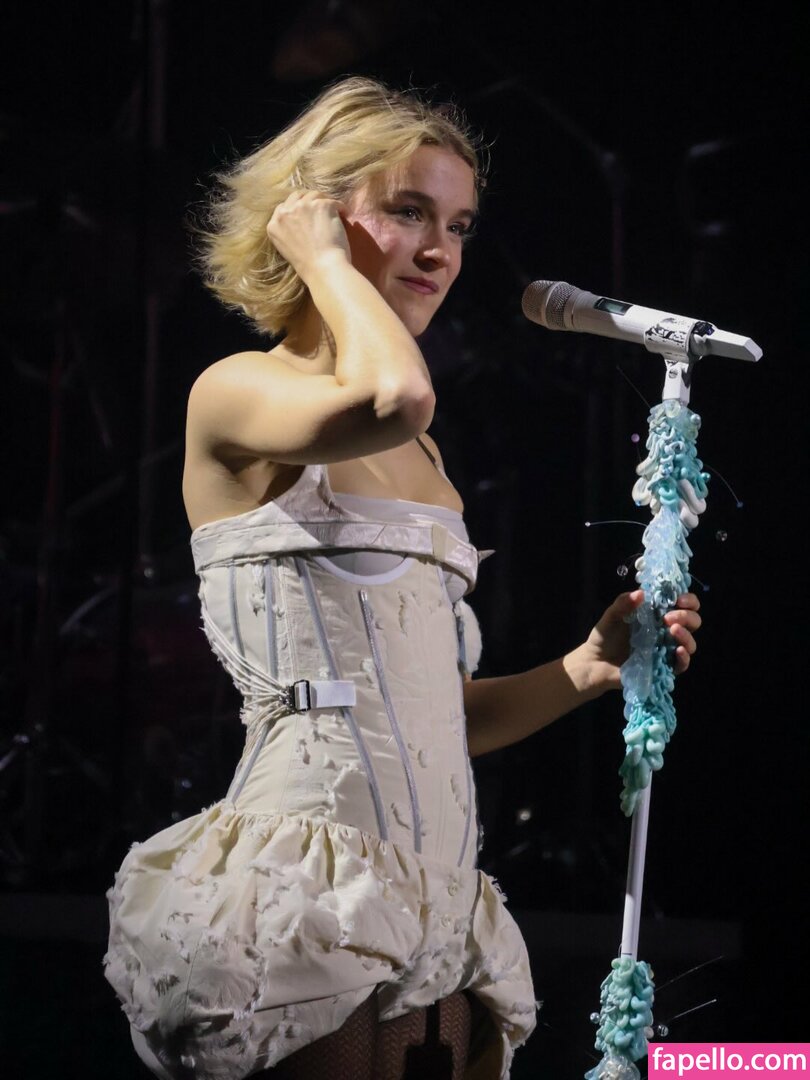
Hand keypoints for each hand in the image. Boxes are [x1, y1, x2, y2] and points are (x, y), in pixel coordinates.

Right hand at [266, 190, 350, 280]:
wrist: (323, 268)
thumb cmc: (308, 266)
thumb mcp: (287, 248)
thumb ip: (288, 230)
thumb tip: (300, 221)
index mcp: (274, 225)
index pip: (283, 207)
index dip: (296, 208)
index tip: (306, 213)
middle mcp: (285, 212)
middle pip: (297, 196)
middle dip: (309, 200)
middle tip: (320, 207)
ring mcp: (303, 206)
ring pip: (315, 195)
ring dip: (325, 201)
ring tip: (334, 211)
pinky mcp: (322, 205)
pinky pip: (333, 201)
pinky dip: (341, 207)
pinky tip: (346, 214)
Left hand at [572, 590, 702, 694]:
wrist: (595, 663)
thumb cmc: (605, 636)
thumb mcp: (612, 616)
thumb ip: (623, 603)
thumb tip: (641, 593)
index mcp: (658, 615)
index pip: (683, 604)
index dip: (688, 600)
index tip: (679, 599)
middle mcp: (667, 631)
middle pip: (693, 622)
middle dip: (686, 616)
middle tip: (668, 618)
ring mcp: (667, 650)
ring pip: (690, 643)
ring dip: (686, 635)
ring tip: (672, 630)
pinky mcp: (664, 668)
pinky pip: (682, 664)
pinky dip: (684, 658)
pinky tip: (678, 650)